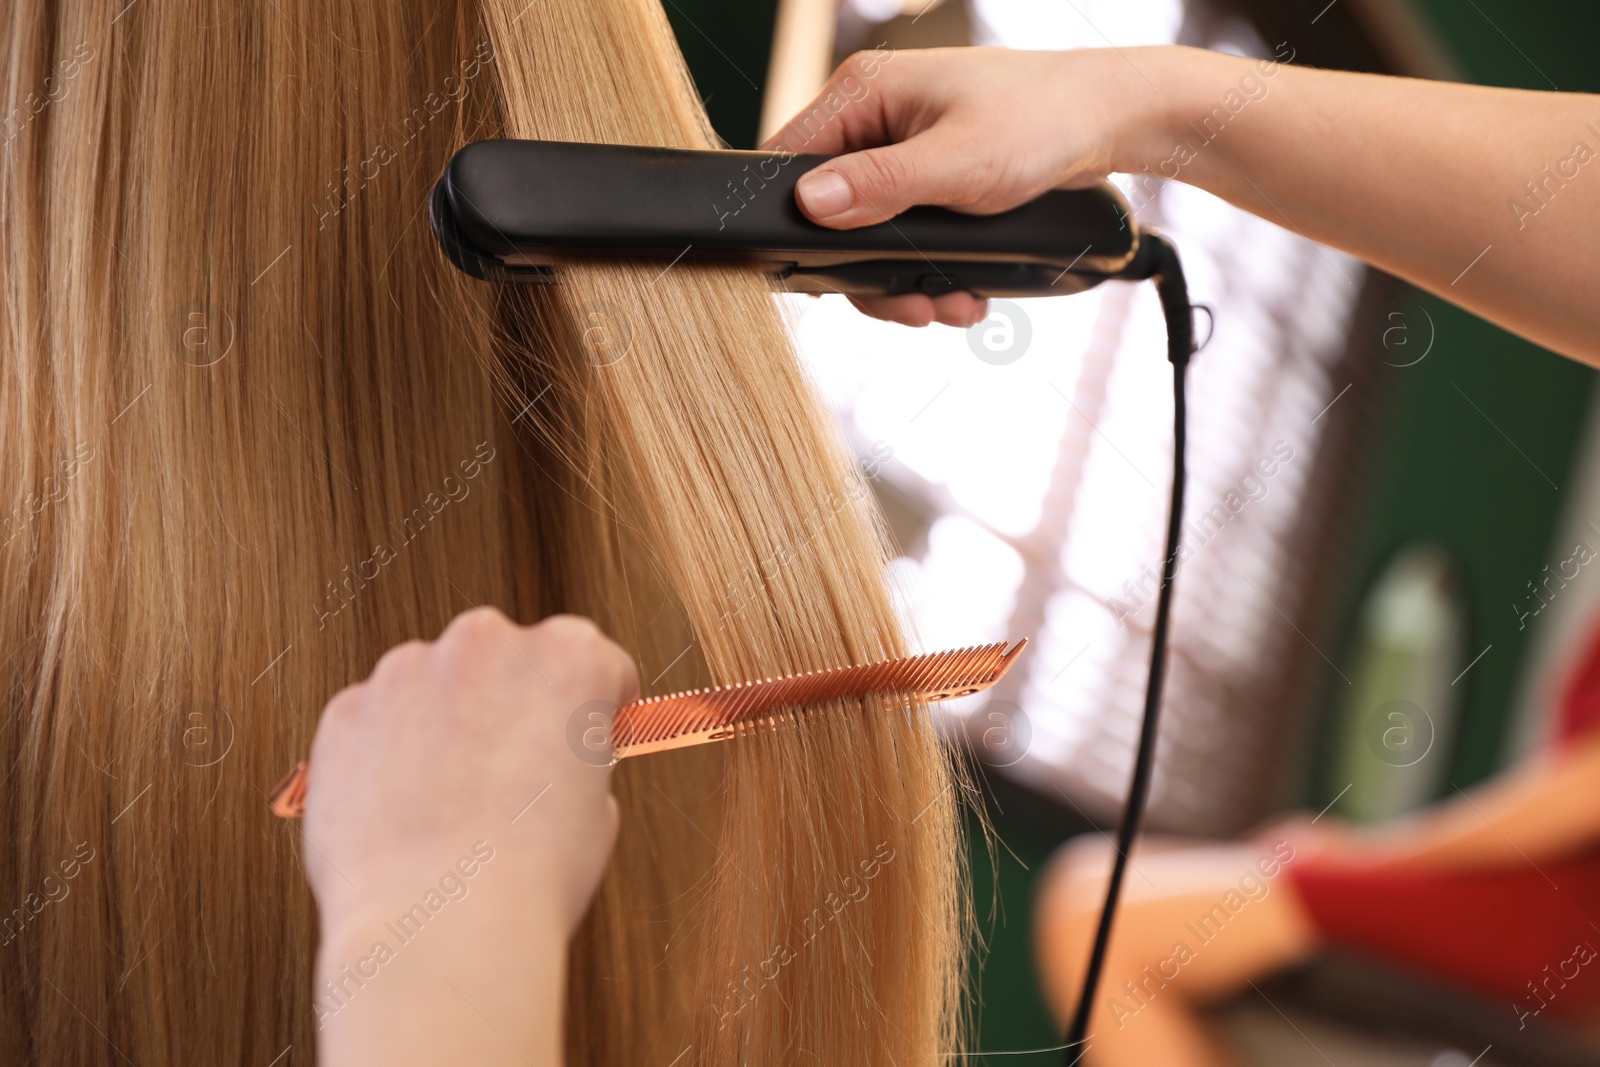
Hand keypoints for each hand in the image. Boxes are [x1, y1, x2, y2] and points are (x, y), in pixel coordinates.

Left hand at [303, 609, 637, 946]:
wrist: (438, 926)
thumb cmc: (529, 876)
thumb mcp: (596, 812)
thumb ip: (572, 763)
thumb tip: (548, 769)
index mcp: (568, 658)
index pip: (592, 657)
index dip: (592, 704)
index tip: (581, 734)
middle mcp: (487, 644)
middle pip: (505, 658)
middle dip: (508, 704)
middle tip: (514, 774)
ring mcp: (407, 672)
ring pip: (432, 685)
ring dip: (442, 723)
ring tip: (450, 803)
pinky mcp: (346, 711)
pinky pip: (373, 722)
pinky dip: (385, 754)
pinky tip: (404, 811)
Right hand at [761, 46, 1191, 326]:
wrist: (1112, 121)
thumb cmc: (1043, 121)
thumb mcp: (956, 164)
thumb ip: (880, 186)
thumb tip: (811, 201)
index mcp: (865, 92)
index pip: (788, 161)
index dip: (797, 224)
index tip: (828, 276)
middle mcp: (874, 116)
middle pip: (829, 213)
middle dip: (871, 273)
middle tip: (914, 308)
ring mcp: (900, 147)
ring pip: (869, 233)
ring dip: (906, 280)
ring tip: (950, 306)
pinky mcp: (928, 177)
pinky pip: (904, 233)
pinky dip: (929, 269)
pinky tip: (961, 292)